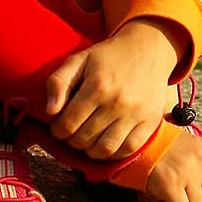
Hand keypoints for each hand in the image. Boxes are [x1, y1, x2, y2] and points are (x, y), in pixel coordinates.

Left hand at [45, 19, 178, 159]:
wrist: (147, 48)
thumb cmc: (107, 56)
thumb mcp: (78, 59)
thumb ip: (58, 82)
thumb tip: (50, 111)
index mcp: (98, 86)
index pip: (68, 124)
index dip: (57, 130)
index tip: (58, 127)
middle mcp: (118, 102)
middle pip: (84, 138)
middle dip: (71, 140)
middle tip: (71, 133)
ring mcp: (137, 113)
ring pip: (105, 149)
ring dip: (90, 151)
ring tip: (86, 141)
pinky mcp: (151, 121)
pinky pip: (128, 149)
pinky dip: (113, 153)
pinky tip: (105, 144)